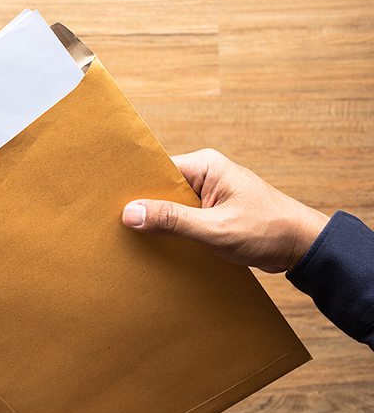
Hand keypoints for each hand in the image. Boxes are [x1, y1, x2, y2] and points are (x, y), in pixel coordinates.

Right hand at [121, 149, 329, 272]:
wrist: (303, 246)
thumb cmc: (268, 231)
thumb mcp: (216, 228)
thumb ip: (173, 221)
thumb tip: (131, 213)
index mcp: (206, 165)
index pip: (156, 170)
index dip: (134, 187)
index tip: (110, 203)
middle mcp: (205, 174)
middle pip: (160, 188)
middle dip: (144, 207)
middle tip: (118, 226)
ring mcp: (209, 193)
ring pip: (170, 205)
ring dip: (159, 222)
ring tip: (135, 238)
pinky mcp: (212, 211)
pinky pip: (183, 217)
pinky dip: (172, 231)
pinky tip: (160, 245)